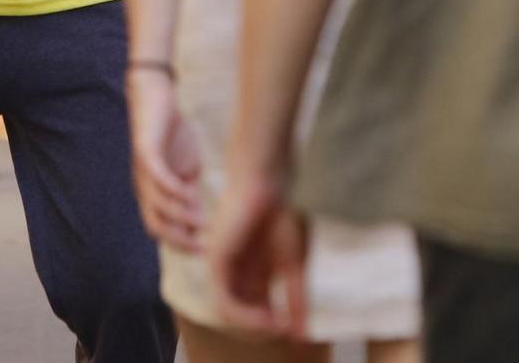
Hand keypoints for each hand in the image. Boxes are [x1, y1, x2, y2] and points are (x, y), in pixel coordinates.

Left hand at [126, 69, 204, 250]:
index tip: (208, 250)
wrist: (156, 97)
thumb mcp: (186, 168)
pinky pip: (157, 178)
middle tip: (205, 244)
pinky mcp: (145, 152)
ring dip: (181, 217)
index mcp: (153, 193)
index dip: (183, 243)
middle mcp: (143, 187)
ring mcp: (143, 171)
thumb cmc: (172, 133)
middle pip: (155, 226)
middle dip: (180, 239)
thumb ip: (191, 192)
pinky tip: (192, 192)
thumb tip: (200, 219)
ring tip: (204, 220)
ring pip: (156, 206)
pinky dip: (174, 190)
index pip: (162, 230)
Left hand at [209, 167, 308, 339]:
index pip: (257, 311)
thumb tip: (302, 336)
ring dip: (253, 325)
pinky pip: (224, 301)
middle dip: (262, 329)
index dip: (273, 326)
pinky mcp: (216, 262)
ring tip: (276, 325)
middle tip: (284, 330)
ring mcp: (222, 268)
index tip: (294, 333)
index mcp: (252, 273)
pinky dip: (244, 315)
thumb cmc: (282, 216)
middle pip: (242, 315)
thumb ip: (296, 299)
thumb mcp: (294, 265)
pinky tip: (267, 315)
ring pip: (230, 313)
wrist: (268, 183)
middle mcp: (234, 273)